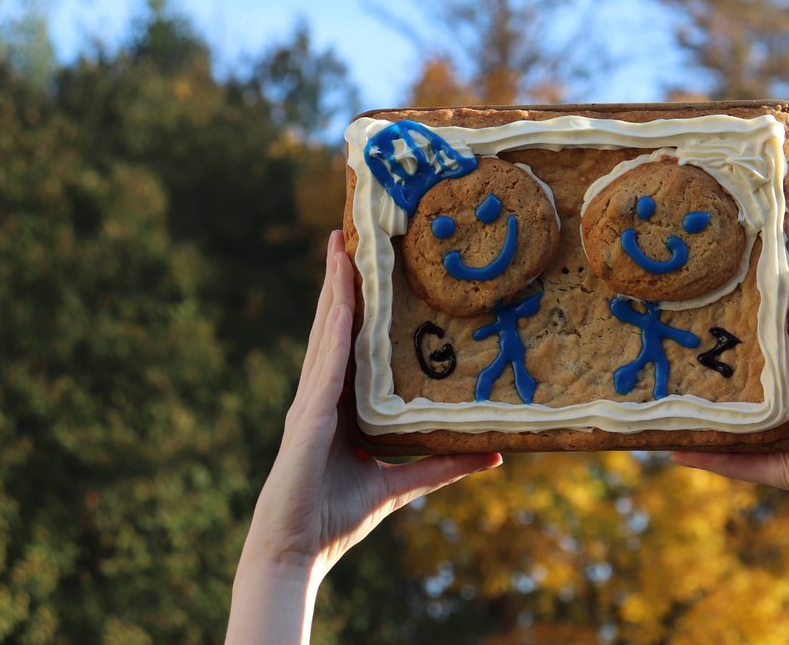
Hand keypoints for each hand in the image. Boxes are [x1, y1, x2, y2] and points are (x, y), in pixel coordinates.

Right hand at [227, 231, 500, 642]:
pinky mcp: (306, 418)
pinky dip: (334, 331)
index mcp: (337, 406)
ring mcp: (309, 403)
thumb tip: (493, 454)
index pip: (348, 343)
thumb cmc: (336, 519)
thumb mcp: (402, 483)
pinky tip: (344, 301)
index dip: (355, 302)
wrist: (294, 554)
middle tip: (349, 234)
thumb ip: (442, 464)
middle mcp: (320, 396)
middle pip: (333, 326)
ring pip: (326, 333)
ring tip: (342, 247)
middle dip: (340, 280)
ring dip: (335, 288)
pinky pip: (324, 365)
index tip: (365, 264)